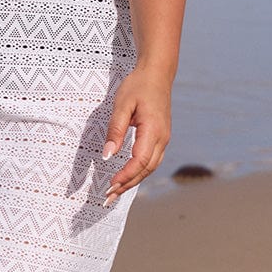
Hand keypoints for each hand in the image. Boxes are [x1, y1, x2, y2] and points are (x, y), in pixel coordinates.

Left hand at [101, 66, 172, 204]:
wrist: (157, 74)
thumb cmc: (137, 86)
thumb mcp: (122, 105)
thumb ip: (115, 130)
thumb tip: (107, 155)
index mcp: (153, 130)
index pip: (139, 161)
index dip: (125, 176)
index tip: (110, 185)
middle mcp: (162, 138)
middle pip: (146, 169)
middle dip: (128, 184)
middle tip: (108, 197)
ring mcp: (164, 138)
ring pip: (150, 167)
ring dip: (134, 180)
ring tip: (116, 191)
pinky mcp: (161, 137)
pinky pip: (152, 160)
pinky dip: (139, 171)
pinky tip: (128, 176)